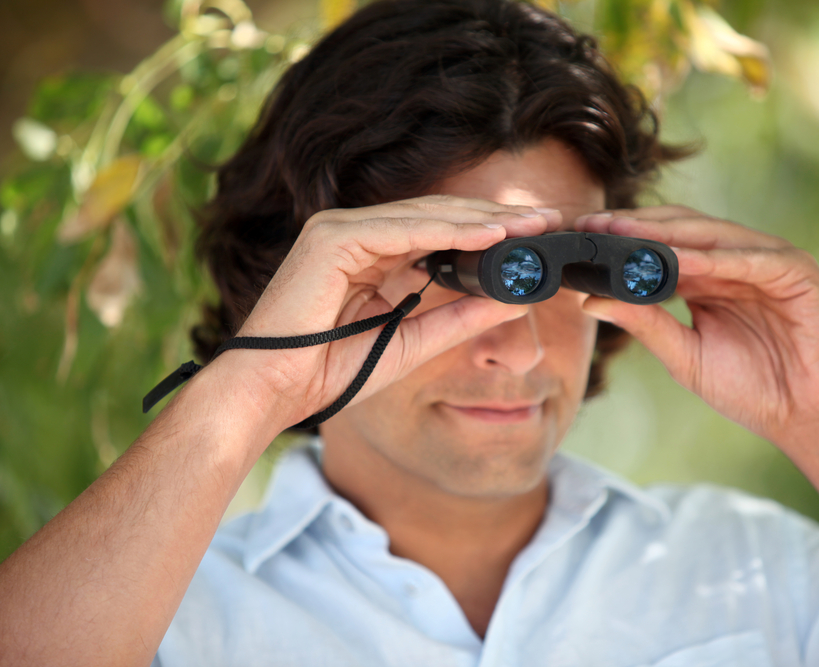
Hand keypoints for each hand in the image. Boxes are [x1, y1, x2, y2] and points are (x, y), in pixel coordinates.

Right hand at [225, 195, 559, 427]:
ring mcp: (340, 231)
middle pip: (438, 217)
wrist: (272, 391)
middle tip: (546, 220)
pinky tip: (491, 233)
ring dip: (481, 218)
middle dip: (495, 218)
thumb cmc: (330, 371)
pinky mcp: (332, 238)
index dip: (488, 233)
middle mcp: (355, 235)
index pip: (439, 234)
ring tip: (530, 223)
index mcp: (370, 257)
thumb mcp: (413, 342)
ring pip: (425, 216)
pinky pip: (403, 229)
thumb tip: (513, 301)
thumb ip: (458, 318)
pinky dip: (449, 230)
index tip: (534, 239)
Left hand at [575, 206, 818, 449]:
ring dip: (665, 234)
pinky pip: (747, 259)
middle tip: (591, 224)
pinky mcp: (797, 271)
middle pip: (680, 229)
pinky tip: (675, 260)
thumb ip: (643, 323)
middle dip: (634, 226)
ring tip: (622, 232)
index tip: (579, 235)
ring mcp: (768, 260)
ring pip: (710, 234)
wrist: (807, 418)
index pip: (660, 244)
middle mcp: (737, 261)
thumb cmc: (751, 390)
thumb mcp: (683, 354)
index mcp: (710, 277)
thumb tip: (589, 300)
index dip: (621, 238)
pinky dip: (712, 258)